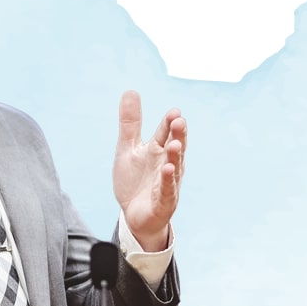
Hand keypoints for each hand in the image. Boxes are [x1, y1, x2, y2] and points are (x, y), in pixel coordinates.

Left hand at [113, 90, 186, 250]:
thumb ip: (130, 123)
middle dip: (178, 135)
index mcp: (158, 150)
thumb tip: (130, 90)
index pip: (165, 132)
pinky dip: (167, 181)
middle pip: (175, 147)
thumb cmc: (134, 180)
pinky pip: (167, 190)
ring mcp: (167, 183)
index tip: (174, 112)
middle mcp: (167, 164)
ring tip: (174, 144)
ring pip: (174, 167)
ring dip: (174, 156)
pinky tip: (167, 170)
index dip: (169, 122)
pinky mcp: (163, 202)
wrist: (133, 215)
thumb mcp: (127, 149)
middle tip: (179, 121)